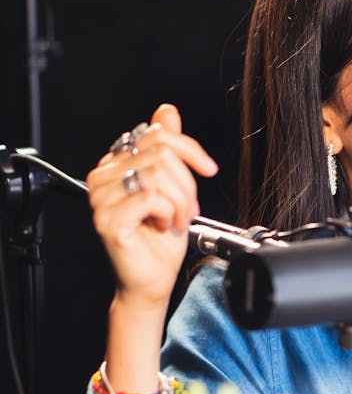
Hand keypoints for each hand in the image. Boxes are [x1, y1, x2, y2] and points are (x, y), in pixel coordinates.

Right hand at [86, 103, 217, 308]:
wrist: (152, 281)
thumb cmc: (160, 241)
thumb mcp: (173, 188)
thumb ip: (167, 149)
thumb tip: (166, 112)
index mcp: (115, 164)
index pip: (155, 134)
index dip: (189, 149)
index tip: (208, 169)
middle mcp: (102, 177)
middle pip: (161, 155)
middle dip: (187, 185)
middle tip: (187, 211)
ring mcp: (101, 198)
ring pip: (158, 174)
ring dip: (180, 202)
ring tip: (177, 220)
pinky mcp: (108, 219)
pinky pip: (151, 197)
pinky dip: (169, 212)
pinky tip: (166, 226)